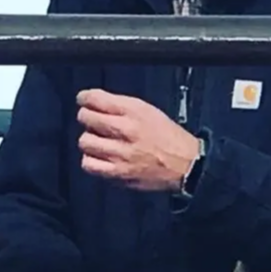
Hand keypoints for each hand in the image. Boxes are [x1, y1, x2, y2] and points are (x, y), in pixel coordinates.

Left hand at [76, 88, 199, 193]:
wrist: (187, 164)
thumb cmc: (168, 137)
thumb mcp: (147, 110)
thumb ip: (119, 105)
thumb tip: (93, 102)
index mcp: (134, 111)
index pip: (95, 98)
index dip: (85, 98)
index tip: (84, 101)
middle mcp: (126, 130)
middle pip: (86, 118)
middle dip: (87, 118)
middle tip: (94, 123)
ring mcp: (121, 153)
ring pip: (85, 141)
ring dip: (90, 141)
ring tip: (100, 142)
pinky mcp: (119, 173)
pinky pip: (89, 164)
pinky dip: (91, 161)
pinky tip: (100, 158)